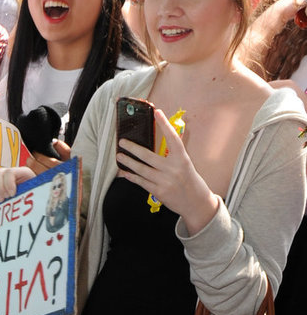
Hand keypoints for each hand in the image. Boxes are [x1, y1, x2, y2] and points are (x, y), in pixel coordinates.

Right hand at [0, 165, 35, 202]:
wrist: (31, 200)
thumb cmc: (33, 196)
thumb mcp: (34, 192)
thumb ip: (30, 191)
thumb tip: (23, 195)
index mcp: (22, 172)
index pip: (10, 172)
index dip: (9, 183)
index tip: (12, 194)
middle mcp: (9, 172)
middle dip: (0, 187)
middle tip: (5, 198)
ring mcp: (0, 177)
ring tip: (1, 199)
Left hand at [115, 108, 216, 231]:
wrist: (195, 202)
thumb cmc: (189, 180)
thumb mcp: (186, 163)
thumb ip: (175, 151)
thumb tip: (170, 133)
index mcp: (182, 158)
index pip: (173, 137)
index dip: (165, 124)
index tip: (157, 112)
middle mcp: (173, 168)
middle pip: (148, 156)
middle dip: (133, 148)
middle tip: (122, 142)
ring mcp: (165, 181)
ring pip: (141, 169)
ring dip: (128, 162)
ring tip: (119, 156)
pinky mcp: (159, 191)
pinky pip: (141, 182)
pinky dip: (132, 176)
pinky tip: (124, 172)